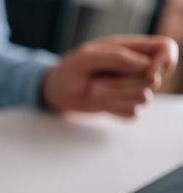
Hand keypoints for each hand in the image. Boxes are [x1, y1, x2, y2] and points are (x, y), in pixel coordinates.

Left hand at [42, 35, 178, 116]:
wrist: (57, 92)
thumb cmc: (69, 70)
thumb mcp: (85, 58)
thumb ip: (115, 57)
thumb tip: (144, 64)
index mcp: (131, 48)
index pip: (166, 48)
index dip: (165, 60)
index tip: (148, 72)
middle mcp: (136, 68)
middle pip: (154, 80)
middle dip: (124, 85)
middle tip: (97, 82)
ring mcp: (132, 88)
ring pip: (145, 98)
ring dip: (115, 97)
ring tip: (94, 91)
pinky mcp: (125, 106)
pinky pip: (134, 114)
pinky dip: (115, 110)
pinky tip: (101, 103)